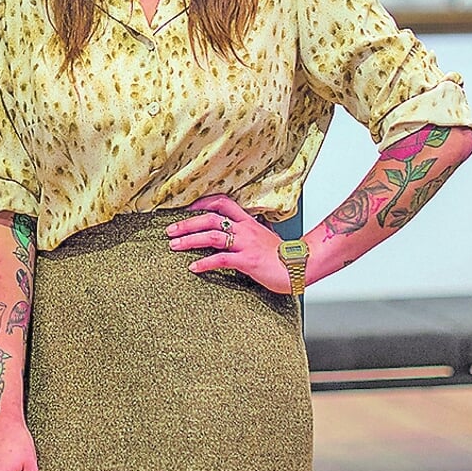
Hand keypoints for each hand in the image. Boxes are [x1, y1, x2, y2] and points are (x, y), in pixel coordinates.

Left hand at [168, 196, 290, 293]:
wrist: (301, 266)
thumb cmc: (283, 256)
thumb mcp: (265, 238)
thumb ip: (252, 232)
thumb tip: (242, 231)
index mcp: (248, 222)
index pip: (222, 203)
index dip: (202, 203)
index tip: (186, 209)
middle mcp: (245, 230)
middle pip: (210, 218)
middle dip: (187, 223)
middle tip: (170, 230)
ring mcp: (245, 245)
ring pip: (212, 236)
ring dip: (189, 240)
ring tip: (174, 245)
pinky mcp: (247, 261)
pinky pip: (221, 260)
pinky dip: (204, 264)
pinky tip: (193, 268)